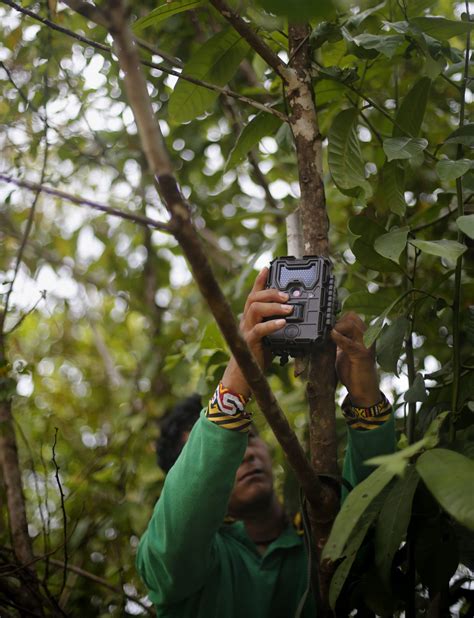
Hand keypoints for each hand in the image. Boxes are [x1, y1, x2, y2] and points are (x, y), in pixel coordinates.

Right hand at [221, 267, 292, 398]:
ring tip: (288, 308)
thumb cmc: (256, 358)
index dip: (260, 280)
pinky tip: (282, 323)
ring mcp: (245, 331)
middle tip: (287, 294)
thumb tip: (294, 319)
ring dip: (273, 306)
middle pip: (254, 298)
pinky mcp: (249, 343)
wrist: (242, 378)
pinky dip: (271, 324)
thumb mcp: (270, 339)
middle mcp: (246, 321)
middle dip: (271, 292)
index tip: (268, 267)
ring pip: (254, 309)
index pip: (254, 295)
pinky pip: (258, 329)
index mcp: (250, 318)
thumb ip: (277, 328)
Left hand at [330, 312, 380, 406]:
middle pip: (351, 316)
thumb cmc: (353, 372)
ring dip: (337, 328)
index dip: (337, 319)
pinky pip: (349, 342)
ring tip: (328, 336)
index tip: (326, 326)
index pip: (350, 316)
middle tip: (327, 332)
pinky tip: (331, 336)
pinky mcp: (362, 355)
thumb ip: (336, 342)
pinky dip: (339, 338)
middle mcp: (367, 337)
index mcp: (362, 335)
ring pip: (351, 325)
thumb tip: (321, 333)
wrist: (363, 390)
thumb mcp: (342, 352)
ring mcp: (366, 345)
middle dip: (337, 322)